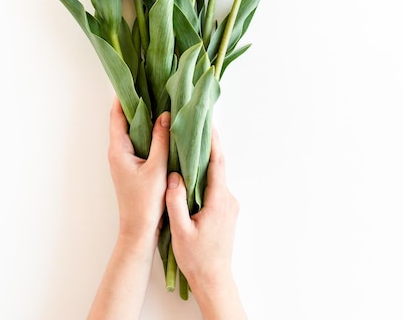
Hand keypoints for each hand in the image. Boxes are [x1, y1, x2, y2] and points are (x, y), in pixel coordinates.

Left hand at [108, 96, 169, 245]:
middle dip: (135, 103)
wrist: (140, 230)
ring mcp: (125, 160)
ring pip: (133, 132)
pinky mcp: (133, 167)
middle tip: (149, 85)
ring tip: (158, 101)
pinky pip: (139, 142)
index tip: (130, 79)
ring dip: (142, 118)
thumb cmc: (145, 202)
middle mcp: (118, 152)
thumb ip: (161, 140)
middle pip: (124, 120)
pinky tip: (162, 128)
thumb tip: (165, 115)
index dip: (122, 97)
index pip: (117, 116)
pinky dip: (148, 132)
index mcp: (119, 149)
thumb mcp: (157, 168)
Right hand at [165, 128, 246, 318]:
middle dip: (208, 146)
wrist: (214, 279)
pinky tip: (192, 173)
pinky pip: (215, 186)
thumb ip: (176, 202)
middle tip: (195, 127)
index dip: (213, 142)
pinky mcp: (226, 211)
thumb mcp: (180, 230)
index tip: (208, 124)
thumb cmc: (196, 258)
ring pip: (216, 176)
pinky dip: (206, 175)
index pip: (217, 164)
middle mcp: (228, 199)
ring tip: (190, 145)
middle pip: (218, 166)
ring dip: (205, 161)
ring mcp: (229, 205)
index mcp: (218, 201)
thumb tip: (174, 177)